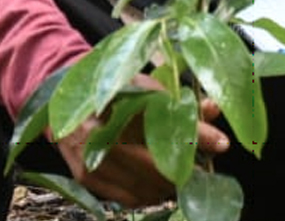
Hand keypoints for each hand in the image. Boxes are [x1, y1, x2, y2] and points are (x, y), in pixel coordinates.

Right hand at [53, 73, 228, 207]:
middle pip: (156, 167)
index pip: (163, 128)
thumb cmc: (111, 90)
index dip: (194, 139)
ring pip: (145, 188)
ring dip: (169, 184)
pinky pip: (129, 198)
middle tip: (204, 163)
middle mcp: (97, 138)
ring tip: (183, 171)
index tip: (220, 143)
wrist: (65, 100)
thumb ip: (178, 101)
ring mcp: (90, 163)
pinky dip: (149, 192)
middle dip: (185, 168)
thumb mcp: (144, 86)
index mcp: (112, 105)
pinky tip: (158, 180)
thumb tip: (214, 109)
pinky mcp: (87, 180)